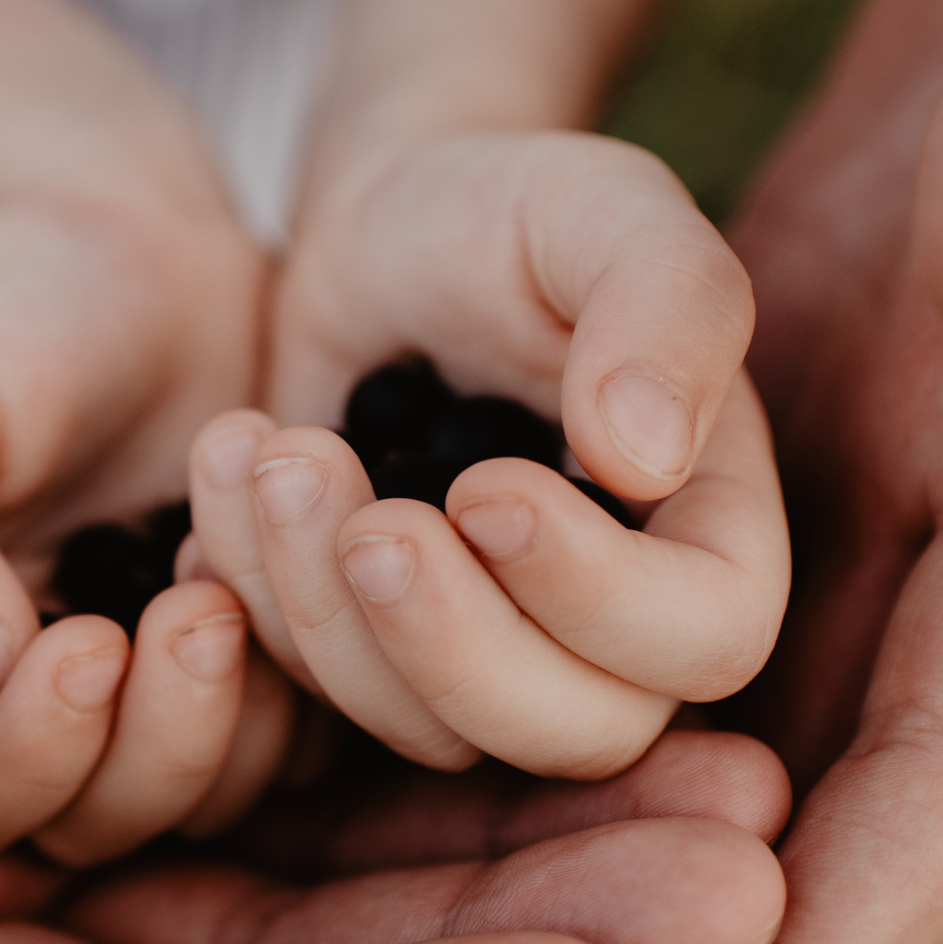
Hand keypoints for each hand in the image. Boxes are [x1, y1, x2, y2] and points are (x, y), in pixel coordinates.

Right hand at [0, 186, 294, 868]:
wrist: (140, 252)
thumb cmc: (4, 309)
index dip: (24, 756)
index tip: (89, 642)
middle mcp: (8, 728)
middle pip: (83, 830)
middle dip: (154, 739)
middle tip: (200, 607)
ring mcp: (132, 715)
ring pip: (198, 805)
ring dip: (239, 708)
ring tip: (242, 561)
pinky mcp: (241, 689)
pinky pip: (296, 752)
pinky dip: (313, 681)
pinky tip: (303, 566)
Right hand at [0, 727, 792, 943]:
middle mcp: (8, 850)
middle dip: (510, 942)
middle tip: (722, 891)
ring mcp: (109, 709)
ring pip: (357, 829)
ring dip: (547, 826)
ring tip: (740, 797)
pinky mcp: (186, 566)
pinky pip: (365, 670)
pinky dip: (500, 679)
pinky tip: (669, 677)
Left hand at [189, 131, 788, 777]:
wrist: (375, 231)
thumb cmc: (506, 212)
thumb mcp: (597, 209)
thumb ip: (663, 303)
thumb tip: (647, 457)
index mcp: (709, 524)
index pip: (705, 640)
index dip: (596, 595)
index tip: (483, 489)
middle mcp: (615, 621)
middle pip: (574, 734)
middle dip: (450, 642)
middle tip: (366, 522)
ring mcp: (490, 654)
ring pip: (430, 730)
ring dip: (331, 611)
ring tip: (279, 453)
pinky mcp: (371, 657)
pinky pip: (313, 695)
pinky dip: (254, 591)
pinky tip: (232, 462)